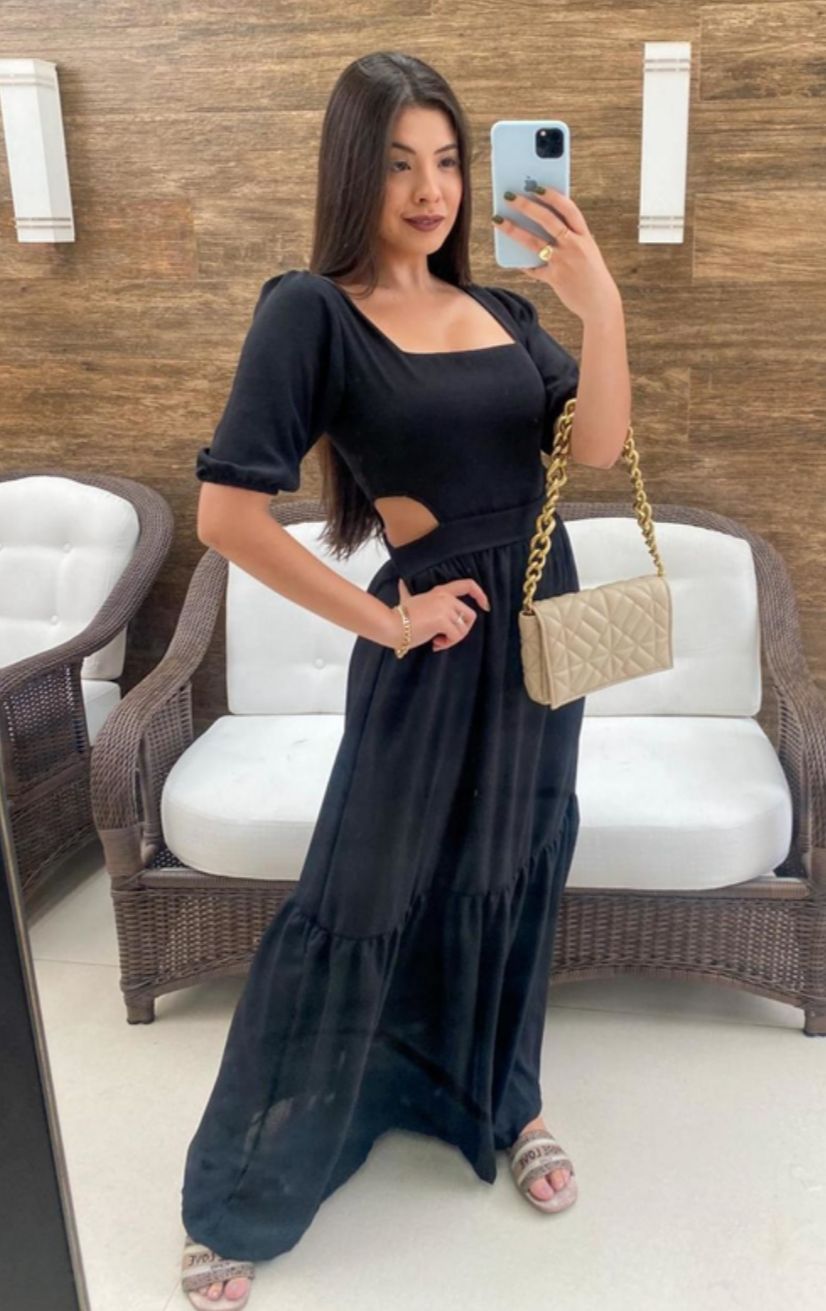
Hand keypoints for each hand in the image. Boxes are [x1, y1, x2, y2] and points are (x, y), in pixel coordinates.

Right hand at [392, 576, 490, 652]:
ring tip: (437, 641)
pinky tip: (435, 644)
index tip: (485, 606)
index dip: (480, 595)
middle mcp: (445, 597)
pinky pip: (456, 636)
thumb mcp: (406, 599)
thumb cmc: (399, 616)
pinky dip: (448, 644)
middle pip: (470, 616)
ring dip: (452, 640)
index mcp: (440, 592)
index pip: (467, 585)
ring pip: (463, 629)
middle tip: (446, 639)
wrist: (391, 625)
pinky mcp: (442, 620)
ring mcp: (444, 608)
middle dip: (462, 631)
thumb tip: (400, 583)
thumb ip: (406, 591)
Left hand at [495, 185, 621, 324]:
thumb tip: (543, 223)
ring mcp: (564, 261)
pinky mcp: (554, 278)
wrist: (600, 302)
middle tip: (509, 196)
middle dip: (526, 206)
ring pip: (534, 241)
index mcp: (584, 235)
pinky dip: (523, 264)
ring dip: (513, 230)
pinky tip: (513, 259)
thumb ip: (571, 237)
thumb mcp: (587, 250)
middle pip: (547, 220)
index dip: (552, 196)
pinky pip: (533, 268)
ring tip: (498, 221)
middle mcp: (574, 245)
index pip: (568, 209)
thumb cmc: (592, 274)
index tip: (536, 186)